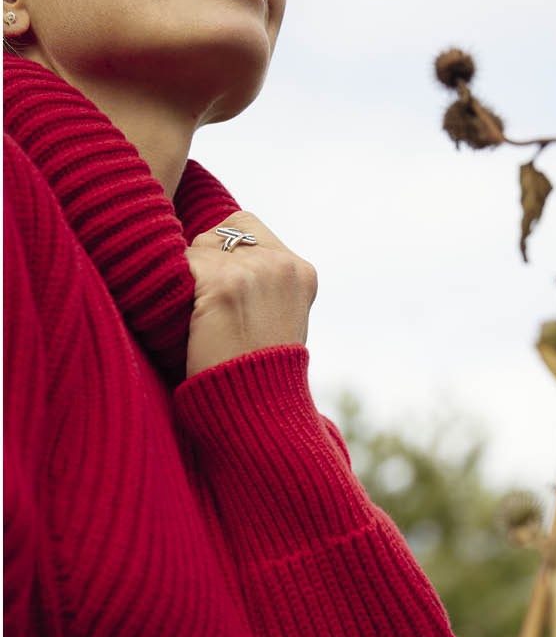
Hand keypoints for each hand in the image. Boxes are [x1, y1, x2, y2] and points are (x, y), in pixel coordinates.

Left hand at [185, 211, 317, 378]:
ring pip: (195, 250)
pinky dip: (173, 293)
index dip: (226, 254)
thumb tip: (218, 252)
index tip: (225, 292)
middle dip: (205, 266)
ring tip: (202, 321)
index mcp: (301, 270)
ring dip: (188, 281)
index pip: (246, 227)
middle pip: (217, 234)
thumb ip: (263, 282)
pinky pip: (178, 268)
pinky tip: (189, 323)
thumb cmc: (259, 372)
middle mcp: (282, 264)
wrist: (258, 409)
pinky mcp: (223, 284)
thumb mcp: (279, 316)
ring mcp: (254, 271)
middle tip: (212, 312)